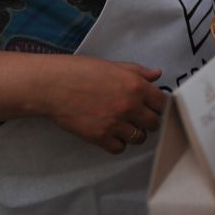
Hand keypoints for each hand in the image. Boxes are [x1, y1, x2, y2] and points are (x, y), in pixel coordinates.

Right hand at [38, 57, 168, 154]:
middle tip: (139, 117)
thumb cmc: (78, 71)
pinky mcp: (100, 137)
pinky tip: (110, 134)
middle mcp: (129, 106)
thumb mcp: (112, 65)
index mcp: (135, 86)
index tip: (153, 107)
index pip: (162, 103)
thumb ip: (137, 71)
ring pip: (139, 138)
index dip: (158, 105)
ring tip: (124, 126)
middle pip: (154, 123)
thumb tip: (156, 74)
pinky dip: (117, 143)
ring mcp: (115, 123)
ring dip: (134, 133)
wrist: (51, 85)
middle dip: (148, 120)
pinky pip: (119, 148)